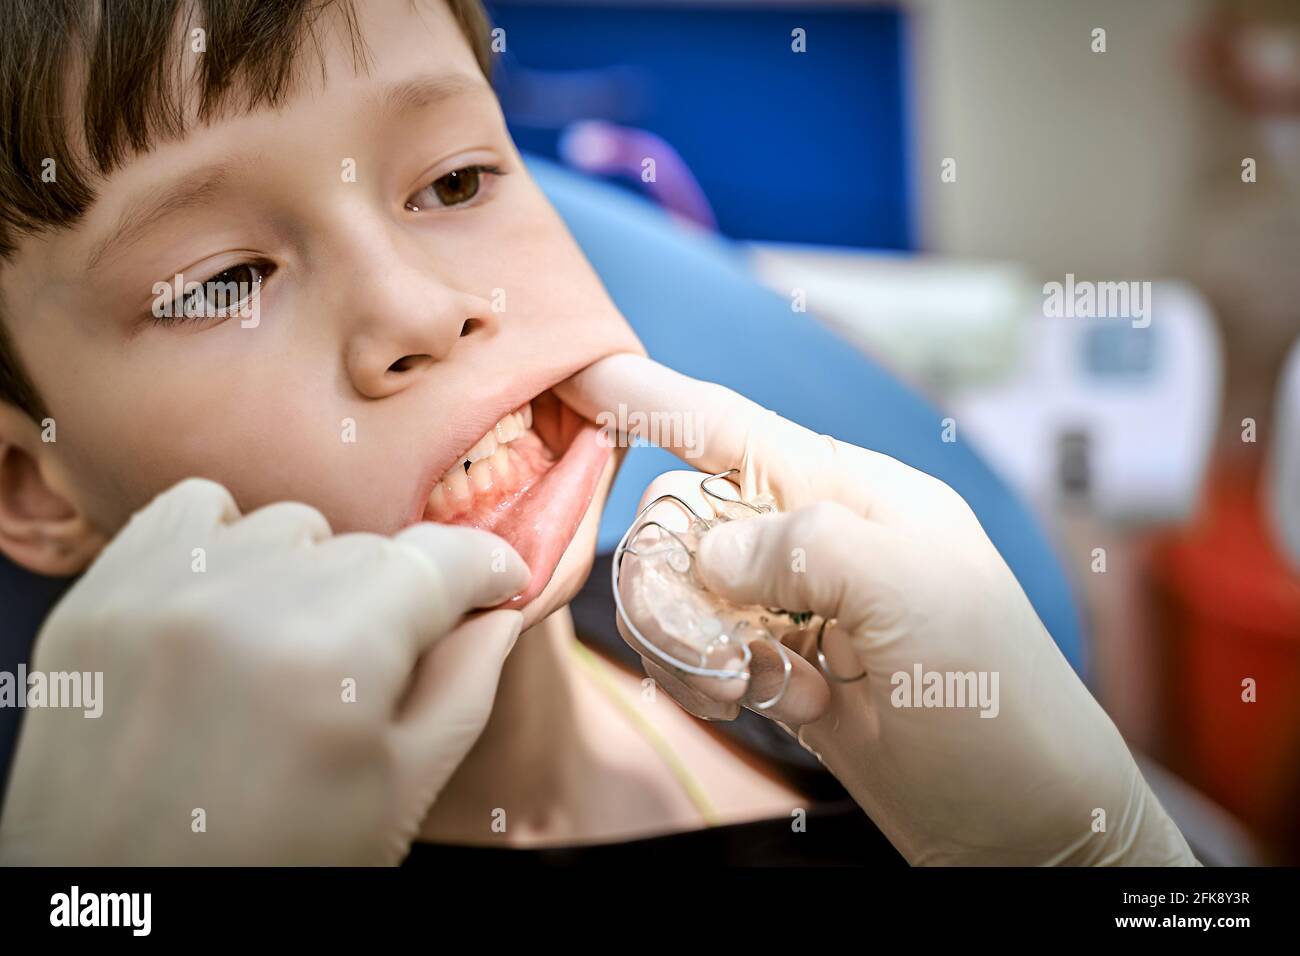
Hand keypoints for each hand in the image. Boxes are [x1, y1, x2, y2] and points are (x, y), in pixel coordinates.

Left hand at [0, 478, 526, 864]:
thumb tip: (498, 610)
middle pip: (370, 548)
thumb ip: (465, 687)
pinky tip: (232, 609)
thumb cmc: (276, 870)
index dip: (487, 566)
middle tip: (374, 669)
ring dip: (312, 573)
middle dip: (394, 598)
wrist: (124, 912)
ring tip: (294, 649)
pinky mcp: (100, 595)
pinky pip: (195, 510)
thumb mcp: (399, 795)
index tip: (499, 583)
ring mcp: (160, 593)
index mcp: (336, 659)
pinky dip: (229, 544)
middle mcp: (245, 604)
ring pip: (290, 526)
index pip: (441, 559)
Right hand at [559, 354, 1196, 865]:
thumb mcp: (914, 591)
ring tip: (745, 684)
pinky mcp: (778, 673)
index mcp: (855, 494)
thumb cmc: (997, 697)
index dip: (652, 399)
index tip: (580, 376)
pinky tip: (764, 703)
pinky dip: (705, 677)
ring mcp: (794, 610)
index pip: (732, 429)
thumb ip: (803, 545)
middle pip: (686, 516)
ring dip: (689, 637)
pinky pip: (698, 651)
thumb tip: (708, 555)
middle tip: (713, 638)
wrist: (1024, 823)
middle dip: (671, 573)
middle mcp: (817, 541)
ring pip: (681, 590)